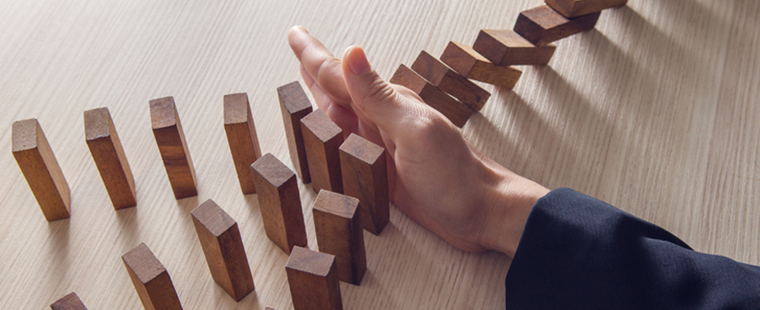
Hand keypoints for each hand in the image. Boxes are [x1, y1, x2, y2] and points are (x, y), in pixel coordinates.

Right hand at [287, 26, 548, 256]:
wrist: (482, 214)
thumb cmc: (455, 177)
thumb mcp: (415, 132)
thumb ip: (379, 98)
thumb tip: (353, 54)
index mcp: (388, 106)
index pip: (340, 74)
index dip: (313, 55)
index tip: (295, 34)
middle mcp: (381, 122)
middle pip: (335, 91)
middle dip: (312, 70)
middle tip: (295, 47)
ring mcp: (381, 146)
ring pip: (338, 117)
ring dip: (317, 99)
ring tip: (301, 82)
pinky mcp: (382, 171)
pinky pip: (346, 147)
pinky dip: (331, 137)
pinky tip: (328, 135)